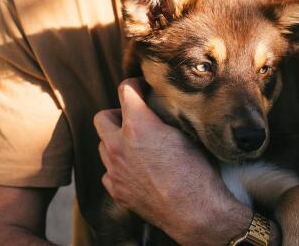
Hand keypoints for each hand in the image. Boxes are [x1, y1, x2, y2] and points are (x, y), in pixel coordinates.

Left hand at [94, 78, 252, 244]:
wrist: (196, 212)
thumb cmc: (196, 172)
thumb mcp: (185, 134)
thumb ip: (164, 118)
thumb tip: (158, 109)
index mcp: (138, 126)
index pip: (125, 90)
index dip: (134, 85)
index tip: (141, 88)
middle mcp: (119, 146)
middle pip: (102, 118)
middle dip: (116, 114)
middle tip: (134, 120)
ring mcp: (114, 170)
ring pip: (103, 145)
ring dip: (115, 141)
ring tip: (136, 147)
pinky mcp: (116, 191)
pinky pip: (108, 171)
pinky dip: (118, 167)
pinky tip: (136, 171)